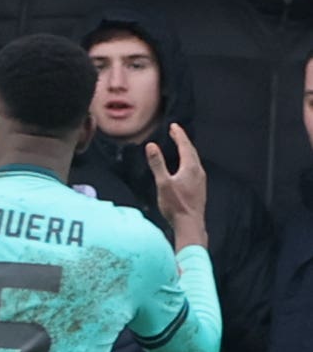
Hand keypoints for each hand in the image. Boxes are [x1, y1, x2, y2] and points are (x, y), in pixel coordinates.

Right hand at [146, 123, 207, 249]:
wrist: (190, 224)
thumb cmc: (175, 205)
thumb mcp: (163, 183)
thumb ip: (157, 164)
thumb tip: (150, 145)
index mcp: (190, 168)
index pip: (185, 146)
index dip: (179, 135)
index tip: (174, 126)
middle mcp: (198, 172)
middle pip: (191, 151)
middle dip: (183, 140)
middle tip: (176, 132)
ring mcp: (200, 180)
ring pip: (194, 160)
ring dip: (187, 151)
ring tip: (180, 147)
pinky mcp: (200, 188)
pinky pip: (195, 168)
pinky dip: (189, 161)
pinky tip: (185, 168)